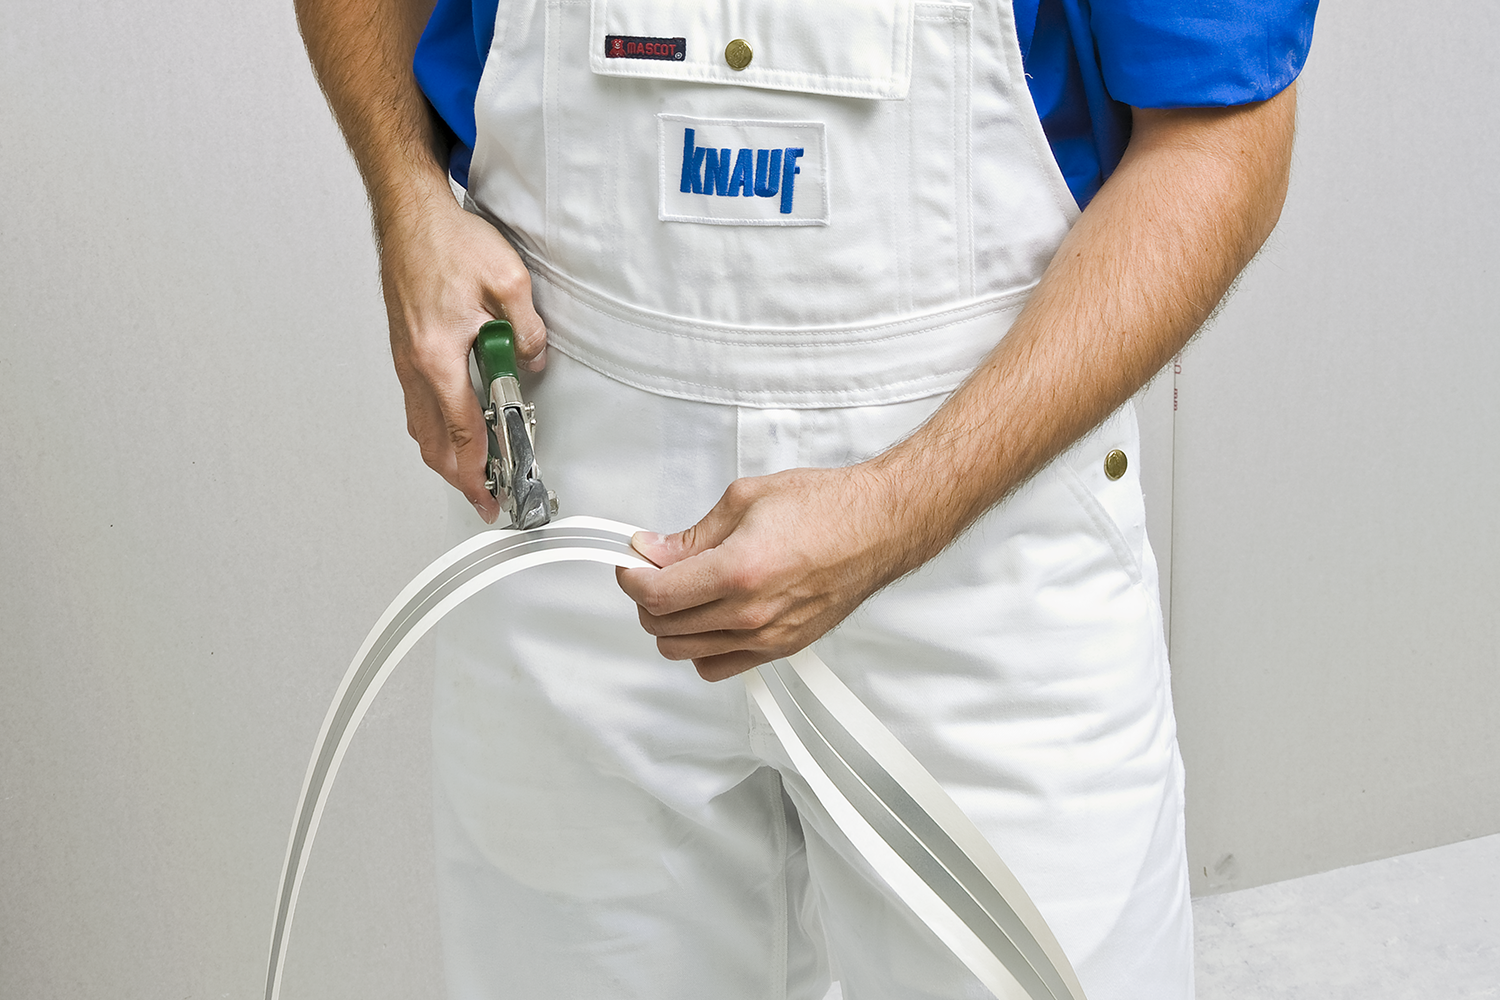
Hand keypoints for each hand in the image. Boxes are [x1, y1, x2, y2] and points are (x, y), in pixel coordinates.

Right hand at [376, 188, 546, 522]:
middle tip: (482, 498)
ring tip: (470, 472)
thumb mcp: (509, 281)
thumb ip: (528, 330)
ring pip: (420, 426)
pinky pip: (416, 404)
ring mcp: (405, 357)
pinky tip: (450, 429)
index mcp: (439, 355)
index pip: (463, 430)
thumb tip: (534, 360)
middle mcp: (415, 363)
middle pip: (433, 441)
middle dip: (459, 477)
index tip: (489, 493)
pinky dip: (433, 428)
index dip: (479, 469)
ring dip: (444, 455)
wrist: (410, 214)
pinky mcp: (404, 348)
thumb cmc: (447, 241)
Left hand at [616, 464, 921, 680]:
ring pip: (684, 651)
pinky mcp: (781, 648)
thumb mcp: (746, 500)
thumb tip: (655, 550)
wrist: (879, 526)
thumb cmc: (828, 508)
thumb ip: (693, 535)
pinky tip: (707, 618)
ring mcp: (766, 636)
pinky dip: (700, 647)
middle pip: (663, 627)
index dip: (631, 577)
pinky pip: (718, 666)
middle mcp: (750, 612)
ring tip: (681, 592)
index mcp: (738, 570)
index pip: (656, 594)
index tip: (632, 562)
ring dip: (670, 623)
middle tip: (654, 570)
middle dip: (647, 598)